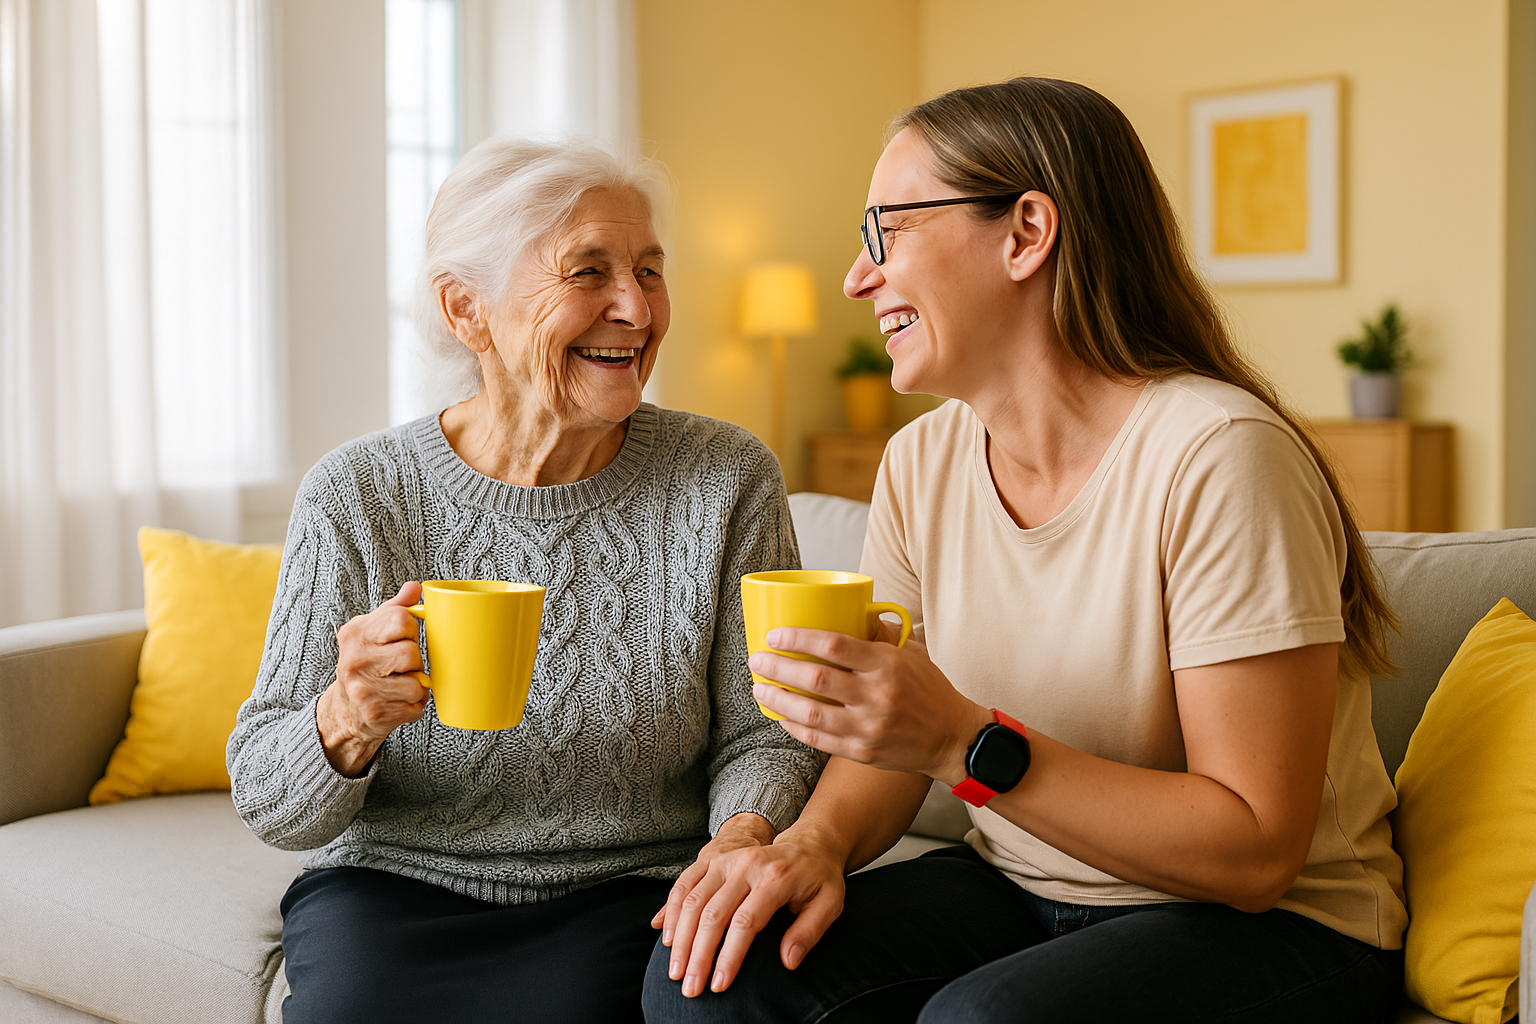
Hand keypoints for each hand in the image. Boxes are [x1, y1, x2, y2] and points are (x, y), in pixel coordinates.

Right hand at [316, 581, 429, 775]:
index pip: (401, 620)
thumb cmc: (367, 662)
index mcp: (356, 633)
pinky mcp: (375, 714)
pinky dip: (415, 705)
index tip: (403, 637)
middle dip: (415, 660)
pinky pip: (416, 706)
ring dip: (417, 684)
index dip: (411, 629)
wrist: (346, 708)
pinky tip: (399, 700)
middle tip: (404, 665)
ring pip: (417, 683)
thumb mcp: (374, 629)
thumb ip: (396, 608)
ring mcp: (363, 690)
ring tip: (402, 682)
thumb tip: (415, 587)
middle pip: (411, 653)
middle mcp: (355, 661)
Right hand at [654, 815, 845, 996]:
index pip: (745, 922)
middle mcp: (746, 865)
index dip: (730, 956)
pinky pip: (684, 884)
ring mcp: (726, 859)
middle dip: (699, 955)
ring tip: (675, 971)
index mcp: (775, 877)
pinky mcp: (713, 859)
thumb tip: (787, 961)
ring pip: (693, 900)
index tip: (719, 985)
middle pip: (713, 914)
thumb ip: (809, 932)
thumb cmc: (820, 879)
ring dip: (681, 939)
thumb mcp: (830, 904)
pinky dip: (671, 912)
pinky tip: (667, 938)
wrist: (809, 843)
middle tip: (690, 988)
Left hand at [749, 621, 992, 785]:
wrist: (952, 738)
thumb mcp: (911, 653)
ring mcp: (868, 728)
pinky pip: (818, 740)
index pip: (834, 646)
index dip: (798, 638)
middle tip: (757, 660)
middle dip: (778, 667)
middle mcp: (877, 696)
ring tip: (760, 689)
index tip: (774, 635)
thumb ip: (880, 633)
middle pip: (815, 679)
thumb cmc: (929, 689)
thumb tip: (851, 609)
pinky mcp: (862, 752)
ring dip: (778, 700)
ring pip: (810, 713)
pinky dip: (794, 727)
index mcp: (888, 664)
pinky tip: (781, 715)